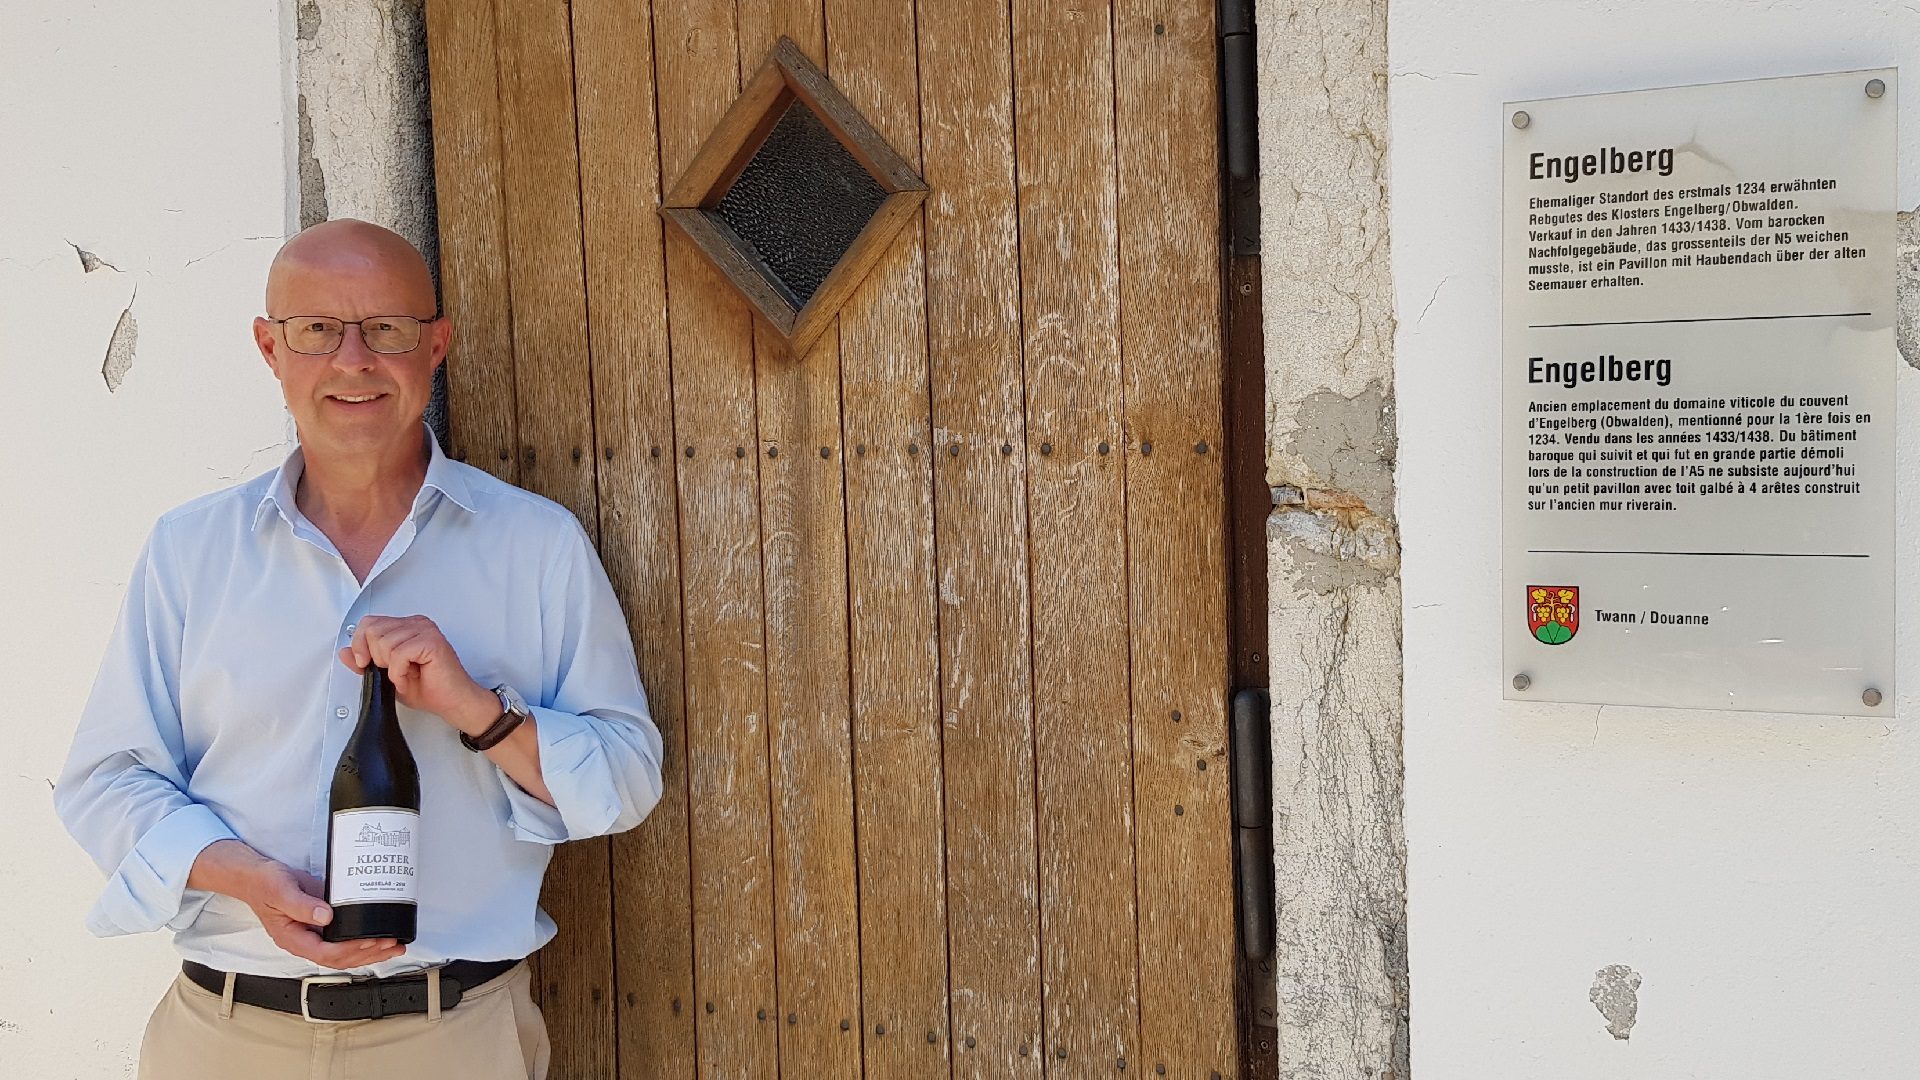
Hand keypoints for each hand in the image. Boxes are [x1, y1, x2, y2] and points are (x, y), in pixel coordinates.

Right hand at [190, 841, 402, 969]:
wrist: (256, 876)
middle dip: (368, 954)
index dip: (351, 950)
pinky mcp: (322, 925)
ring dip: (370, 952)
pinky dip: (364, 941)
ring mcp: (314, 935)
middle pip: (340, 959)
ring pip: (345, 954)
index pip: (326, 953)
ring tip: (395, 945)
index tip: (372, 940)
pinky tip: (380, 936)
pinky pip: (344, 939)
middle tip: (393, 943)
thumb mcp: (280, 890)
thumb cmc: (264, 883)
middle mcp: (305, 941)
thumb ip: (301, 905)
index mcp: (293, 939)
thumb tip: (326, 917)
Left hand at [340, 615, 497, 733]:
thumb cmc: (429, 688)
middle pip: (373, 629)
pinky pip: (399, 654)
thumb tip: (344, 652)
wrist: (452, 702)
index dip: (360, 644)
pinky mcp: (432, 642)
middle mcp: (417, 624)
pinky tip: (409, 678)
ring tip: (404, 676)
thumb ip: (365, 662)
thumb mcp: (386, 675)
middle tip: (392, 671)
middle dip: (376, 657)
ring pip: (384, 642)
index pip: (369, 622)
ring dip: (390, 668)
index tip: (366, 663)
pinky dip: (398, 673)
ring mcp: (426, 630)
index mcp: (407, 626)